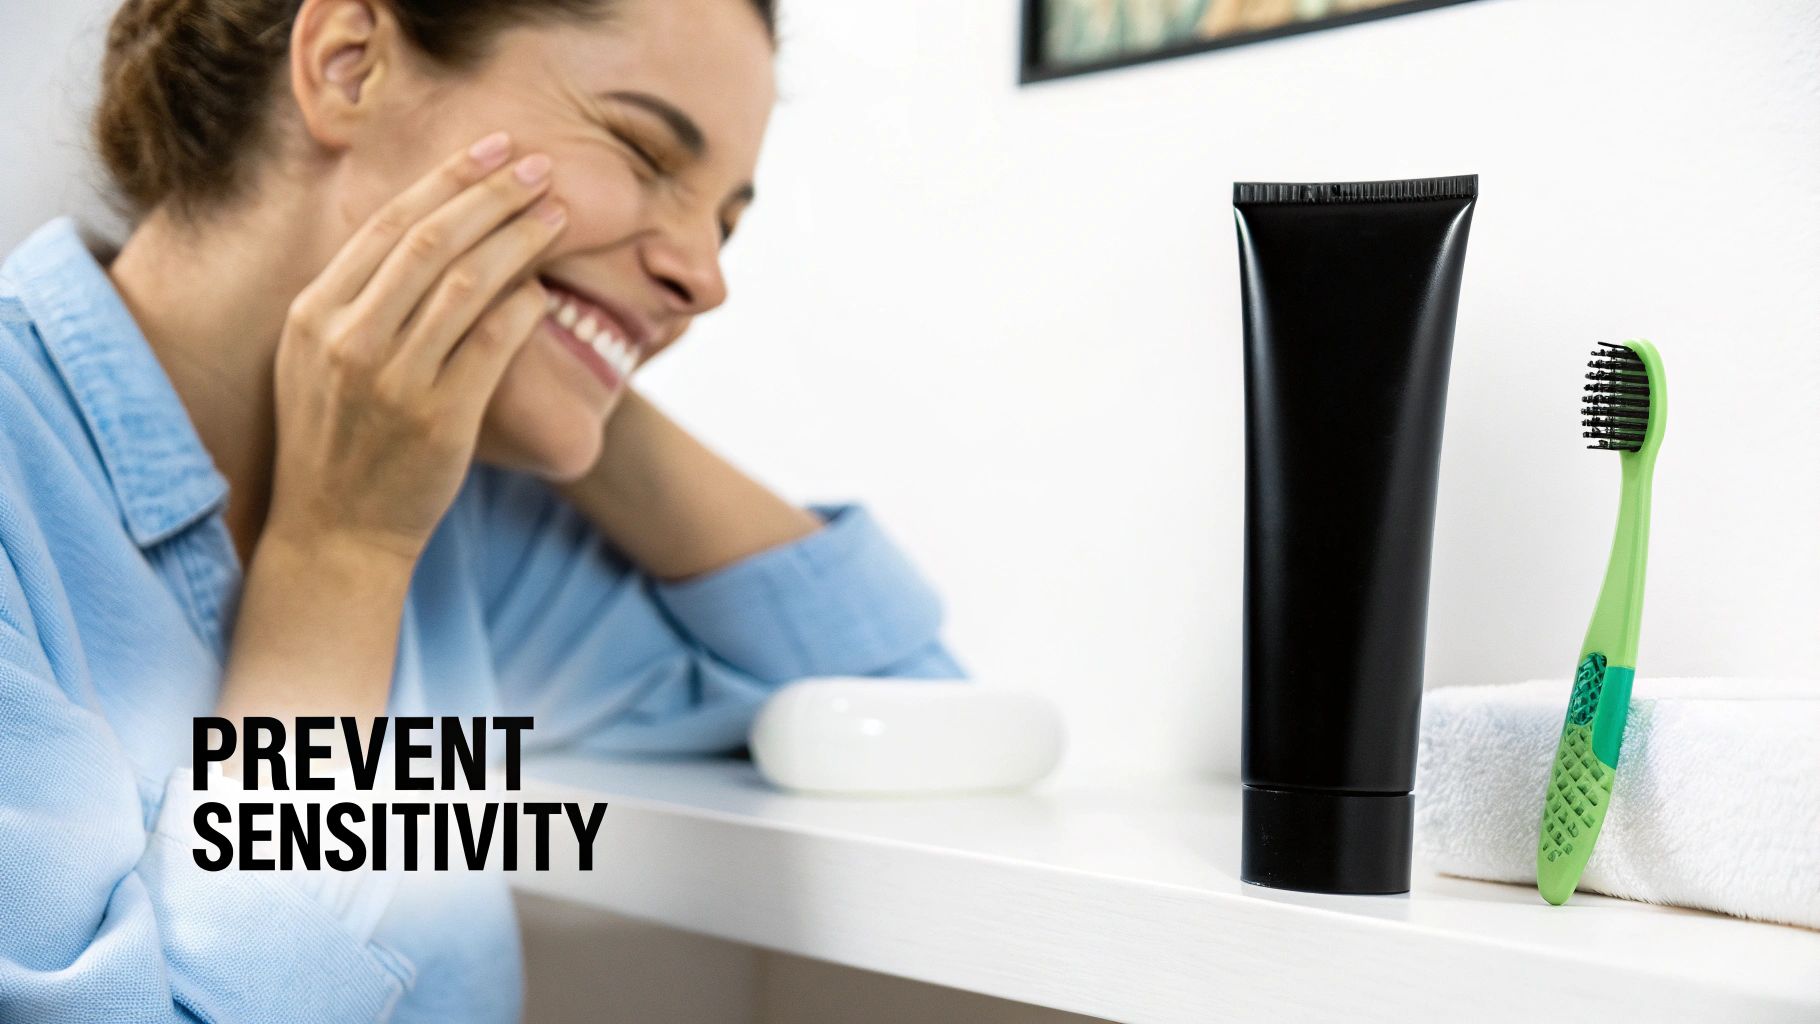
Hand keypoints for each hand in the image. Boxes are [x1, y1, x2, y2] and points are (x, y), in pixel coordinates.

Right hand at [263, 131, 567, 563]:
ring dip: (518, 240)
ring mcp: (392, 379)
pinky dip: (523, 307)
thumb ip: (355, 298)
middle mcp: (347, 338)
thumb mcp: (317, 359)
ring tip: (556, 214)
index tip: (491, 150)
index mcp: (313, 313)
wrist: (336, 533)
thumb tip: (418, 231)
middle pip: (430, 240)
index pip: (387, 224)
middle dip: (491, 194)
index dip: (445, 180)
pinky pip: (492, 343)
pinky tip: (545, 290)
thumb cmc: (337, 441)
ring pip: (466, 284)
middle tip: (539, 166)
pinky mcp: (439, 419)